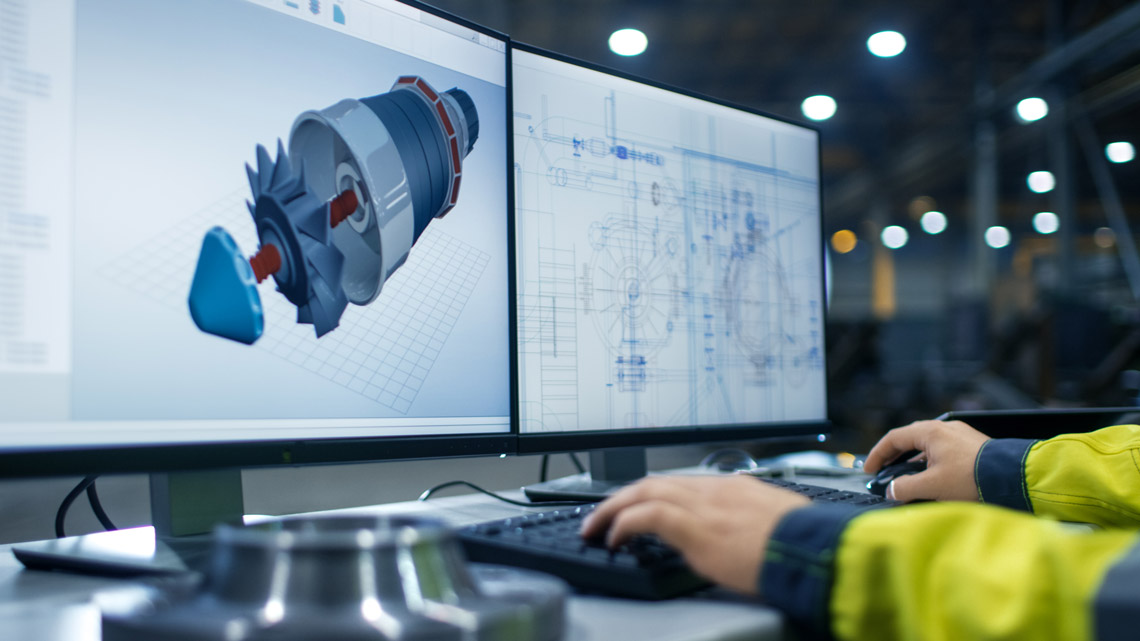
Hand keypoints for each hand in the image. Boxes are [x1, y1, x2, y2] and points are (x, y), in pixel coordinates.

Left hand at [579, 475, 809, 593]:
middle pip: (657, 481)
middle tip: (605, 513)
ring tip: (596, 526)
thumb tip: (749, 536)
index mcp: (736, 489)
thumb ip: (755, 523)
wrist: (814, 552)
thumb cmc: (806, 546)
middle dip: (625, 496)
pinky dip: (623, 524)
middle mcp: (715, 490)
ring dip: (613, 508)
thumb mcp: (779, 525)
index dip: (655, 493)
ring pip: (644, 491)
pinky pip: (645, 516)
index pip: (683, 483)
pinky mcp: (694, 527)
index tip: (641, 505)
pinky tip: (613, 538)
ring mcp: (703, 506)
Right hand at [864, 420, 990, 501]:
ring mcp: (960, 436)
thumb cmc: (973, 478)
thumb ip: (905, 488)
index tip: (869, 471)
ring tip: (907, 481)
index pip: (893, 439)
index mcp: (930, 432)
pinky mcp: (972, 447)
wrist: (1013, 478)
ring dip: (913, 463)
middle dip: (894, 459)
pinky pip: (942, 452)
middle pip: (909, 441)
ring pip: (927, 448)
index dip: (878, 455)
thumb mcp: (932, 486)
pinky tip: (933, 480)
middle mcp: (944, 429)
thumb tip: (892, 491)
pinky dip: (930, 464)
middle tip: (884, 474)